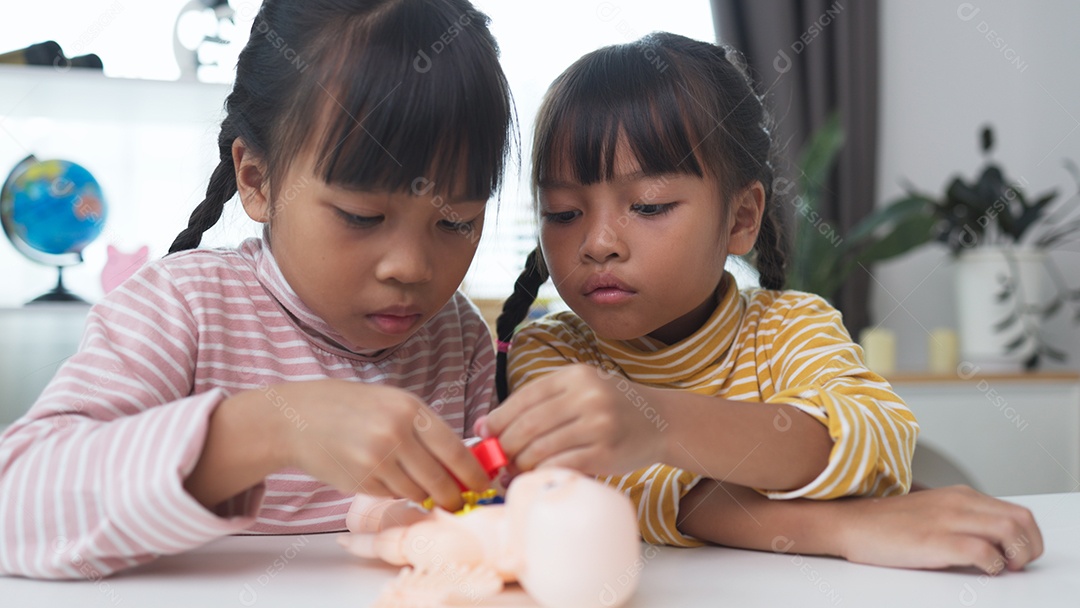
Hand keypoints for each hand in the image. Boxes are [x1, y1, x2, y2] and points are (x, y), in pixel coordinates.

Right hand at [271, 380, 488, 510]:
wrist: (298, 419)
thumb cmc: (351, 408)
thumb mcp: (393, 403)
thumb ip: (426, 429)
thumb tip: (463, 460)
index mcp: (410, 410)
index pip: (455, 451)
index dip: (474, 474)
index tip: (483, 485)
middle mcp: (396, 435)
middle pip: (440, 480)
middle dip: (454, 496)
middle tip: (458, 501)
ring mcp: (377, 460)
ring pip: (417, 492)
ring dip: (423, 494)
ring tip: (413, 480)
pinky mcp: (361, 482)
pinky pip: (393, 496)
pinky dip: (396, 492)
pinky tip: (383, 476)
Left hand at [483, 364, 664, 474]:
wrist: (661, 421)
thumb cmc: (611, 408)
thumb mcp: (580, 390)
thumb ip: (539, 403)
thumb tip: (485, 427)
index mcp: (576, 376)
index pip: (524, 397)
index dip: (498, 419)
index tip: (485, 435)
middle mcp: (587, 396)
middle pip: (528, 425)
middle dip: (506, 446)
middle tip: (499, 459)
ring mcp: (599, 425)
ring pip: (541, 449)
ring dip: (520, 464)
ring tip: (515, 470)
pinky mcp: (606, 453)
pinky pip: (560, 466)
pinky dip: (541, 473)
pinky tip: (537, 475)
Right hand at [837, 485, 1042, 573]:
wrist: (849, 523)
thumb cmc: (885, 523)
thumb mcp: (930, 510)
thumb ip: (960, 517)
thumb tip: (988, 539)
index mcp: (960, 495)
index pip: (1016, 511)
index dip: (1027, 537)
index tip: (1018, 554)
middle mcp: (959, 503)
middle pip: (1020, 519)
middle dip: (1030, 547)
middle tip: (1017, 564)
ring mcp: (948, 520)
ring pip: (1009, 531)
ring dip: (1017, 556)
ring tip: (1004, 568)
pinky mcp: (936, 540)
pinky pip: (983, 551)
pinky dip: (993, 565)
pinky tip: (982, 570)